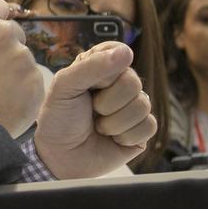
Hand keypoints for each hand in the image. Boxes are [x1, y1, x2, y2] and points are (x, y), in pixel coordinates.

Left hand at [33, 42, 156, 178]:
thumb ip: (92, 66)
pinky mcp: (141, 131)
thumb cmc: (59, 119)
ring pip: (142, 105)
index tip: (91, 84)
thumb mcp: (65, 87)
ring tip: (98, 127)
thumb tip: (126, 52)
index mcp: (100, 68)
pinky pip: (148, 126)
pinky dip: (126, 136)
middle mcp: (119, 85)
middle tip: (91, 110)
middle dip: (107, 102)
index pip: (119, 51)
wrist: (59, 157)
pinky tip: (112, 139)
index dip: (107, 69)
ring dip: (114, 122)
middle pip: (133, 82)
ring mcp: (132, 107)